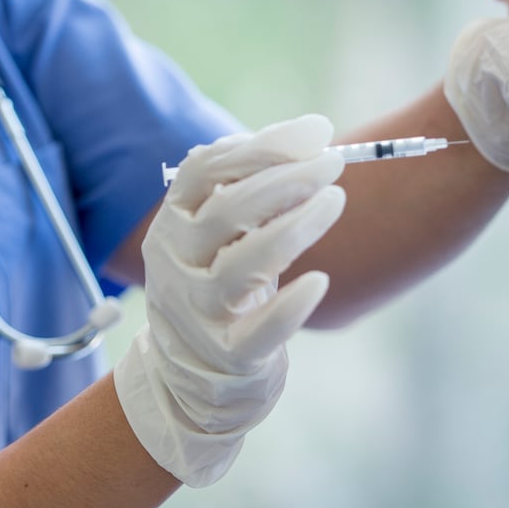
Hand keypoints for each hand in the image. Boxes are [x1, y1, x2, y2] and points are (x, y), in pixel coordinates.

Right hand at [114, 115, 345, 486]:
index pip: (205, 169)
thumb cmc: (220, 285)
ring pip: (243, 266)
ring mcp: (198, 312)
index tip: (317, 130)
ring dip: (294, 227)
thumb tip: (309, 135)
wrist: (191, 377)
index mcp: (172, 223)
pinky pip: (260, 330)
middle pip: (227, 211)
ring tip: (335, 200)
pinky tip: (319, 282)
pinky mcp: (228, 356)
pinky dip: (290, 307)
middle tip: (334, 163)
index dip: (262, 145)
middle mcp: (176, 265)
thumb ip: (250, 189)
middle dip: (285, 179)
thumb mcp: (219, 236)